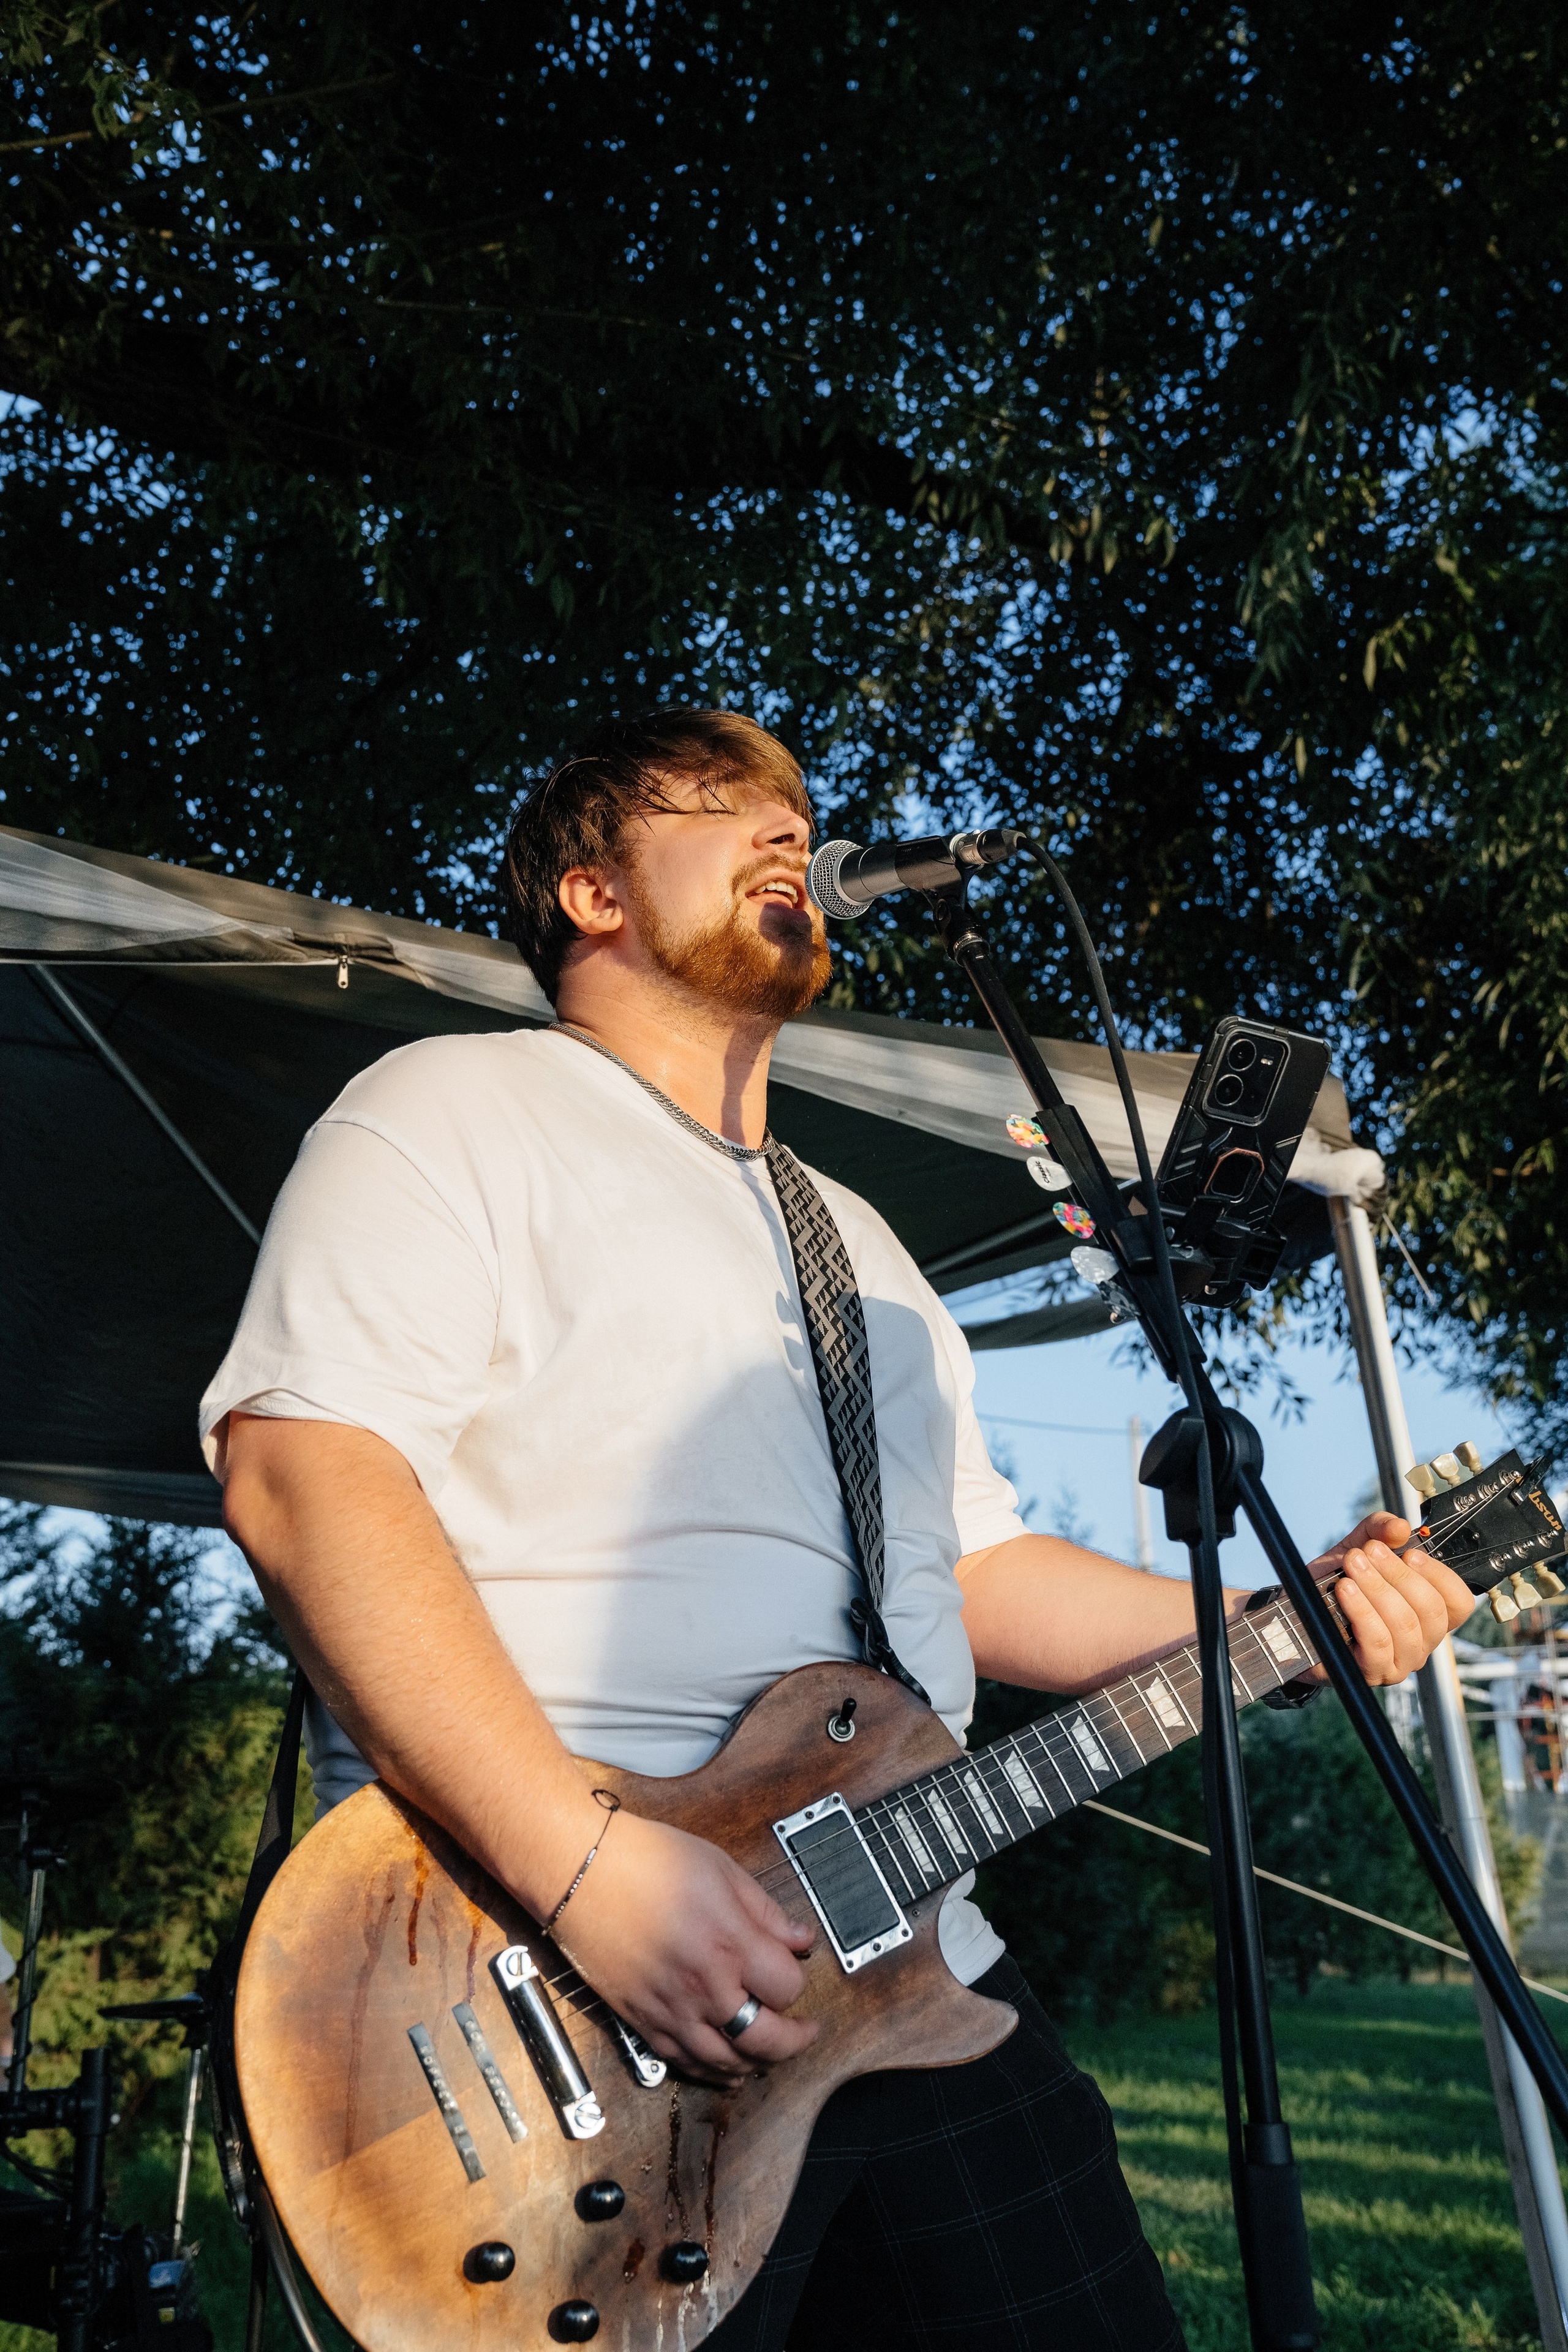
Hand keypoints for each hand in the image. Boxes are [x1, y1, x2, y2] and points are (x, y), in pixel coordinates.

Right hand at [547, 1811, 818, 2085]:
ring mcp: (671, 2009)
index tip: (795, 1969)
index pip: (787, 1987)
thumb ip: (764, 1910)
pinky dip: (712, 2073)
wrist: (580, 1871)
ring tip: (771, 2053)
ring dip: (757, 2063)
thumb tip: (800, 1939)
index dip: (797, 1980)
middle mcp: (704, 1985)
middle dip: (794, 2040)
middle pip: (765, 2040)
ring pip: (726, 2063)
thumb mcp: (720, 1868)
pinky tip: (728, 2069)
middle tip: (806, 2031)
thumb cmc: (647, 1859)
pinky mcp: (641, 2021)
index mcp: (729, 1942)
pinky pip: (684, 2063)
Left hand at [1301, 1511, 1474, 1686]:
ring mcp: (1400, 1661)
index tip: (1410, 1552)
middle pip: (1430, 1610)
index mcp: (1428, 1613)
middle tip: (1368, 1552)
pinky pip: (1378, 1642)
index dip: (1439, 1575)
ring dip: (1376, 1588)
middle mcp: (1422, 1641)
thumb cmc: (1333, 1585)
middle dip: (1398, 1574)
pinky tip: (1344, 1590)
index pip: (1458, 1601)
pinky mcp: (1372, 1672)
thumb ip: (1380, 1530)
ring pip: (1404, 1624)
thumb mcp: (1358, 1547)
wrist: (1294, 1614)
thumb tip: (1400, 1527)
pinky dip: (1361, 1611)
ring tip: (1352, 1565)